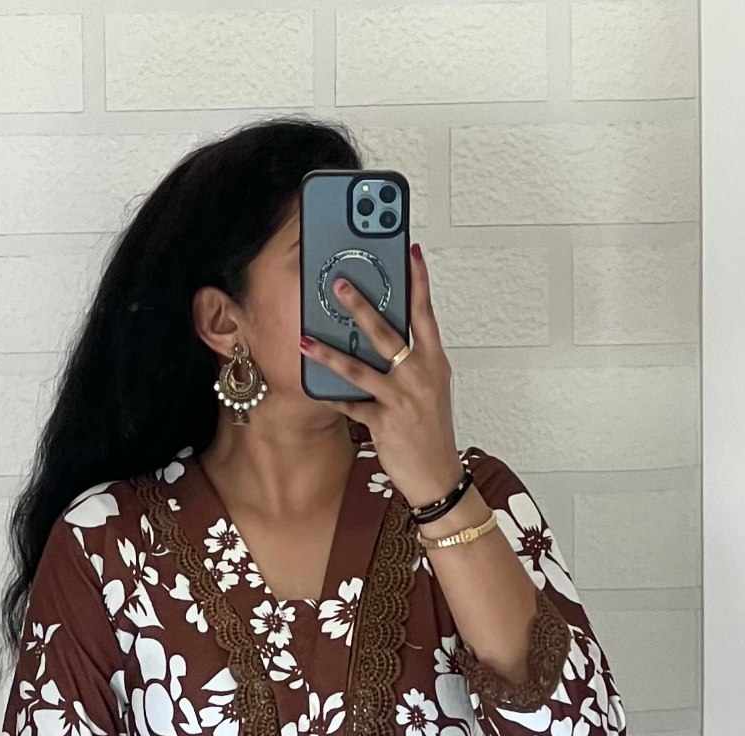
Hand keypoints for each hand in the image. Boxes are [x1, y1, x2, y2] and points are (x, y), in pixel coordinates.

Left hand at [300, 243, 464, 514]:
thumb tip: (386, 332)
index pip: (425, 313)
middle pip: (388, 333)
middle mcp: (419, 375)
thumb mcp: (430, 386)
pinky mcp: (384, 424)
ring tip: (307, 338)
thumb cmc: (431, 429)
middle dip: (362, 306)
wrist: (438, 475)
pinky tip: (312, 386)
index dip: (419, 282)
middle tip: (339, 283)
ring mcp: (401, 399)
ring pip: (361, 369)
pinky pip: (351, 405)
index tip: (411, 251)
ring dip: (331, 353)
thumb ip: (412, 358)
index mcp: (433, 361)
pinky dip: (331, 397)